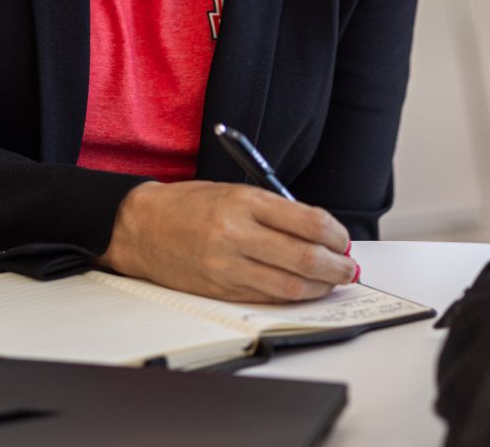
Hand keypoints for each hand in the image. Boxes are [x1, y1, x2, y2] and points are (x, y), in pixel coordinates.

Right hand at [96, 180, 357, 302]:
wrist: (141, 226)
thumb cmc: (188, 205)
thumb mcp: (233, 191)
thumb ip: (274, 210)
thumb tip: (318, 231)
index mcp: (243, 200)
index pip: (308, 221)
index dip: (335, 234)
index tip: (343, 239)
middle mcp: (237, 233)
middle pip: (305, 257)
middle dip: (337, 266)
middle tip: (348, 267)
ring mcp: (228, 266)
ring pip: (291, 285)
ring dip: (320, 287)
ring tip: (332, 281)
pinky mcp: (221, 290)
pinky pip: (268, 297)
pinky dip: (292, 295)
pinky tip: (303, 289)